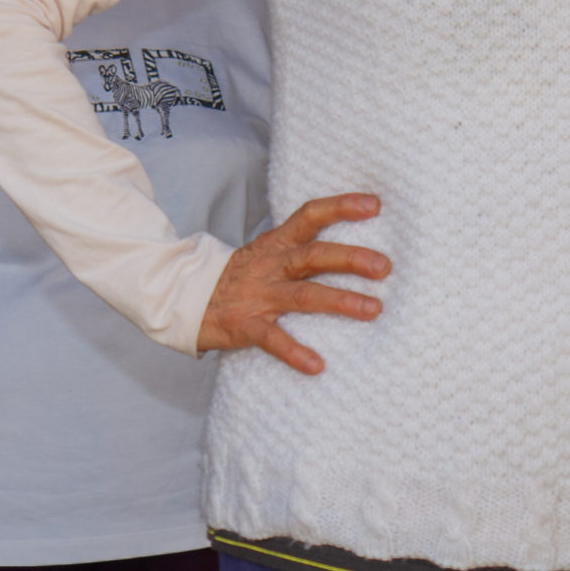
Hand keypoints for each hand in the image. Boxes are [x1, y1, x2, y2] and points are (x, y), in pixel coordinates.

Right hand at [197, 194, 389, 374]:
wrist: (184, 296)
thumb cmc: (239, 276)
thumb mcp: (267, 253)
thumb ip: (301, 249)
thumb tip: (353, 250)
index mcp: (277, 244)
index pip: (310, 216)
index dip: (341, 207)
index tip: (375, 205)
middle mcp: (271, 265)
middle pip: (314, 255)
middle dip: (351, 258)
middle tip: (384, 266)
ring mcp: (258, 295)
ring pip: (303, 296)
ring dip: (340, 301)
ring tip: (373, 309)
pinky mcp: (244, 325)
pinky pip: (272, 339)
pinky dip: (294, 352)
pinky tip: (317, 366)